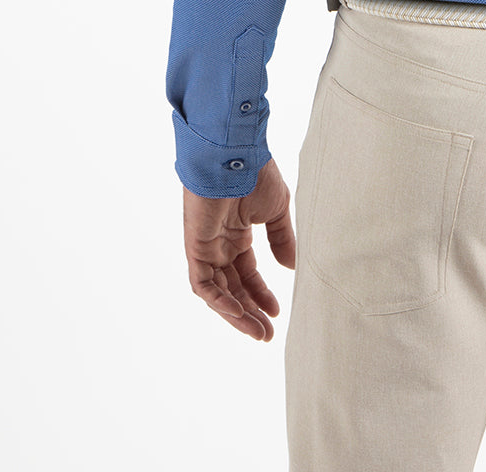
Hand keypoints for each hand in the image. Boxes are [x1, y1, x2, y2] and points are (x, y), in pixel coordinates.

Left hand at [182, 158, 296, 339]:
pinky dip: (219, 302)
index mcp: (237, 232)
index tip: (277, 311)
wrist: (236, 153)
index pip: (246, 272)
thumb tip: (290, 267)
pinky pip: (202, 284)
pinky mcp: (195, 246)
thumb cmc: (256, 173)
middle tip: (267, 333)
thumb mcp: (276, 209)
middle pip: (232, 287)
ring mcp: (207, 245)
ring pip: (218, 292)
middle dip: (250, 311)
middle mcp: (220, 242)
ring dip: (237, 313)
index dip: (261, 293)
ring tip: (258, 331)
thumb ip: (281, 238)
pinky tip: (239, 313)